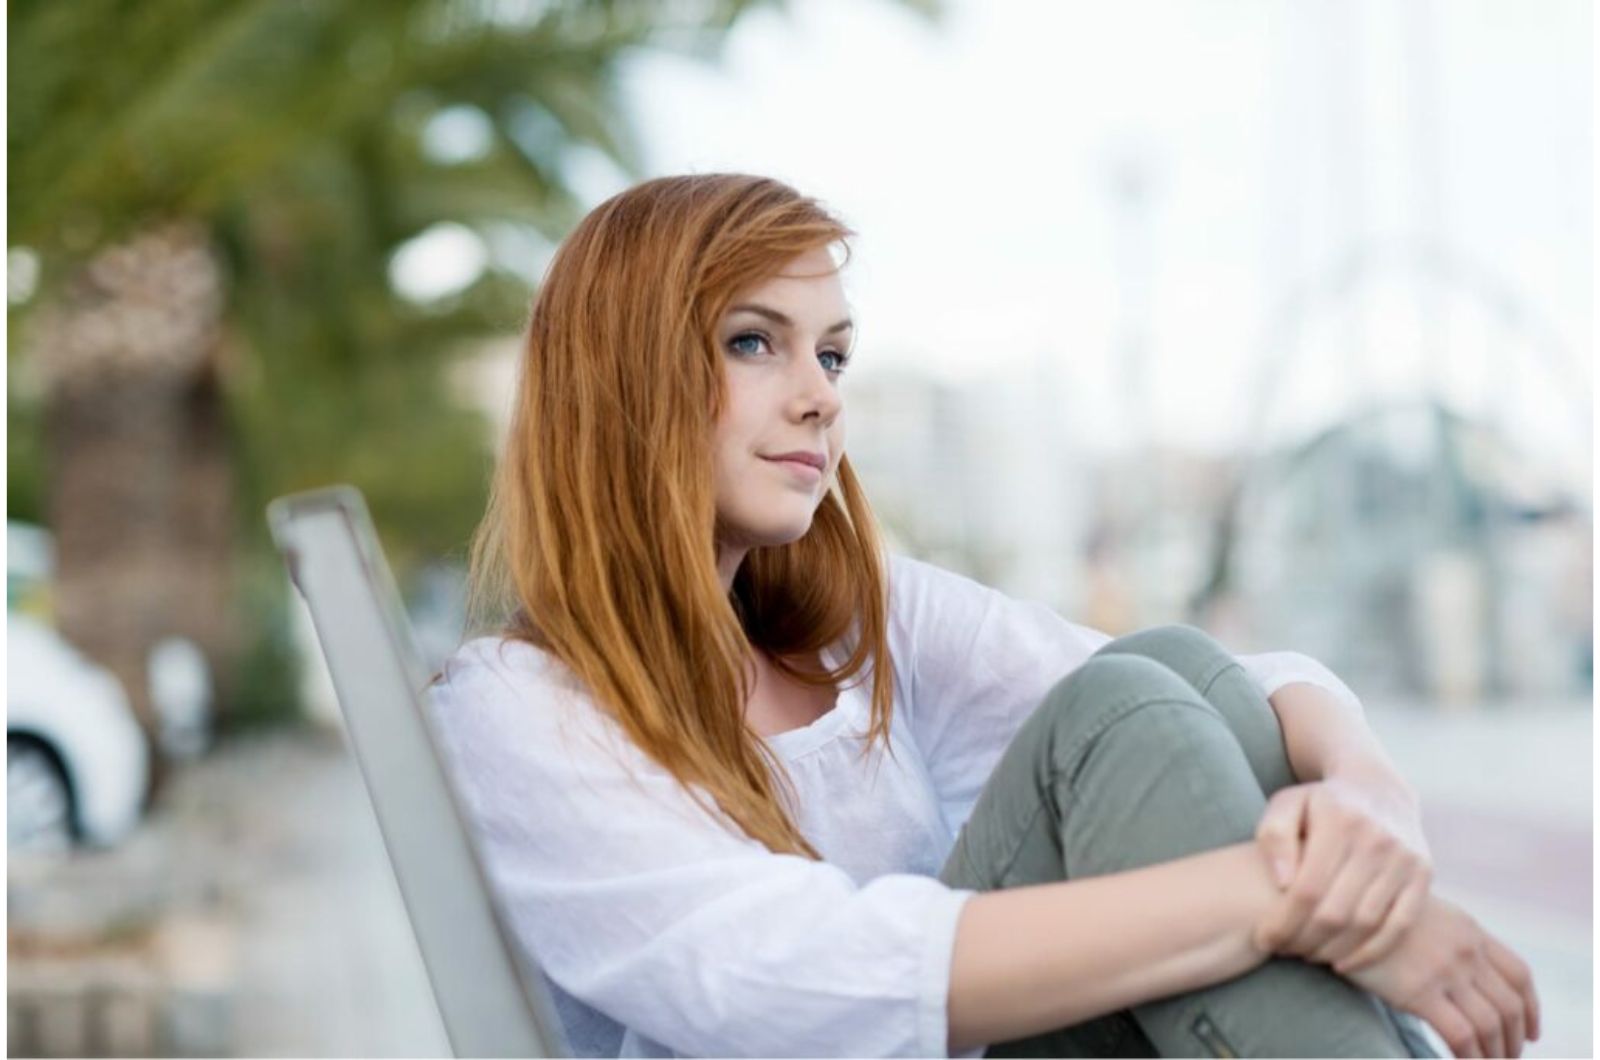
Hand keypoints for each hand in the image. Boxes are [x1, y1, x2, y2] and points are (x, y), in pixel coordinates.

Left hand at [1252, 770, 1432, 970]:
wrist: (1377, 788)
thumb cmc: (1319, 804)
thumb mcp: (1286, 805)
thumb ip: (1274, 837)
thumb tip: (1282, 881)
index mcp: (1339, 820)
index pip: (1307, 888)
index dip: (1283, 921)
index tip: (1263, 939)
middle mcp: (1377, 839)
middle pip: (1337, 911)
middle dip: (1304, 940)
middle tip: (1283, 951)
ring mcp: (1405, 858)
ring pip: (1367, 923)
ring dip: (1333, 950)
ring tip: (1307, 956)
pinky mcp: (1423, 874)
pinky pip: (1400, 925)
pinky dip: (1372, 952)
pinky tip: (1344, 964)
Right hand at [1341, 893, 1539, 1057]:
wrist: (1337, 900)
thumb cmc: (1369, 908)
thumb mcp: (1420, 909)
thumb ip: (1444, 934)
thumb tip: (1455, 968)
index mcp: (1469, 930)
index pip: (1519, 975)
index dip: (1532, 1009)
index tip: (1531, 1031)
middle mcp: (1466, 951)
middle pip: (1510, 1005)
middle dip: (1515, 1039)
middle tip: (1508, 1058)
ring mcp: (1445, 971)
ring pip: (1491, 1025)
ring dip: (1496, 1054)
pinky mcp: (1418, 991)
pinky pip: (1461, 1035)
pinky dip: (1470, 1057)